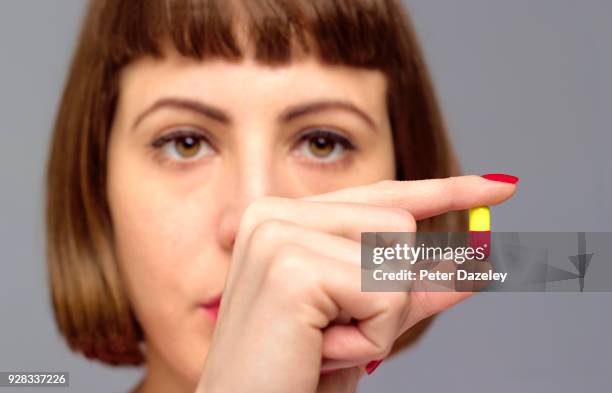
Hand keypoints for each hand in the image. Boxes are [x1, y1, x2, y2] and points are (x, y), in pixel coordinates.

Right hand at [195, 176, 516, 392]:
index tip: (501, 186)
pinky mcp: (292, 268)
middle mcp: (272, 213)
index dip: (442, 191)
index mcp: (281, 218)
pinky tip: (321, 350)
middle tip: (335, 335)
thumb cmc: (294, 373)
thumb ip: (414, 288)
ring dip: (380, 317)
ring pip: (397, 255)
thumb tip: (473, 264)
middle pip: (398, 224)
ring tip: (324, 343)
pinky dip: (371, 337)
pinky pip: (385, 293)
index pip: (379, 196)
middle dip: (391, 293)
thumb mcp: (363, 323)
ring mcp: (277, 234)